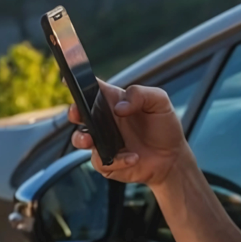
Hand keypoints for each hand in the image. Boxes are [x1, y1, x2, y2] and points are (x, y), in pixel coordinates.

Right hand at [69, 80, 190, 186]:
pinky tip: (133, 157)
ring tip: (91, 140)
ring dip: (81, 138)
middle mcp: (105, 120)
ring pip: (80, 139)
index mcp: (115, 101)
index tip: (68, 79)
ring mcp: (103, 141)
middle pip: (79, 112)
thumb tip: (119, 107)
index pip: (93, 88)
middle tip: (78, 113)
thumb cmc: (164, 126)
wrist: (172, 158)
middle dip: (73, 111)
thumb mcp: (159, 102)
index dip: (78, 82)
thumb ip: (140, 95)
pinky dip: (117, 160)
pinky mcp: (106, 161)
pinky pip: (100, 161)